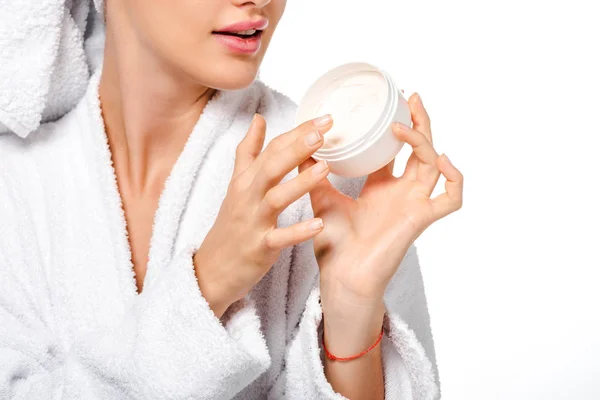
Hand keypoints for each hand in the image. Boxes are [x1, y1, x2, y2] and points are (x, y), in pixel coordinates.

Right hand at [193, 113, 333, 317]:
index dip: (297, 132)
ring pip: (276, 198)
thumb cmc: (231, 222)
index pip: (272, 149)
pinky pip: (279, 238)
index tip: (324, 118)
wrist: (212, 268)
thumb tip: (259, 118)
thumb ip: (249, 151)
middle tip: (322, 132)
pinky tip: (318, 223)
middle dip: (296, 148)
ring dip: (300, 183)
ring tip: (325, 168)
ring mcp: (253, 222)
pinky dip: (297, 231)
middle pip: (271, 167)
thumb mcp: (237, 183)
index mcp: (246, 179)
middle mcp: (248, 196)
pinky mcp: (259, 248)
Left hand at [299, 93, 463, 317]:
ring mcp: (413, 203)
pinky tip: (441, 159)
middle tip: (411, 96)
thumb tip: (302, 142)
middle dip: (418, 122)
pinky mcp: (422, 218)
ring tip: (403, 125)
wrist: (341, 275)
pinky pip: (451, 198)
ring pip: (433, 164)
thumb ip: (313, 171)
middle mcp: (400, 192)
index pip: (393, 150)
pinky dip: (454, 179)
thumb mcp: (321, 197)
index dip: (394, 127)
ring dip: (424, 141)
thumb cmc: (334, 243)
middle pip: (419, 150)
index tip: (388, 103)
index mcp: (380, 187)